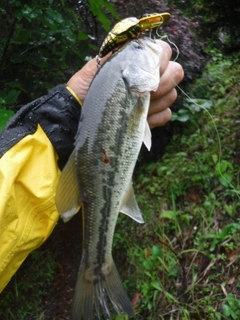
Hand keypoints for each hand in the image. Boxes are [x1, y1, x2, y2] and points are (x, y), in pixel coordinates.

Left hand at [67, 40, 183, 128]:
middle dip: (161, 83)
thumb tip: (133, 35)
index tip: (144, 72)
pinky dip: (154, 118)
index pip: (164, 51)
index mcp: (139, 62)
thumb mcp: (97, 67)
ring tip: (134, 106)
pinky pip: (166, 115)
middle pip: (176, 73)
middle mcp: (151, 78)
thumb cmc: (86, 89)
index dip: (160, 61)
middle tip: (141, 92)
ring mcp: (155, 99)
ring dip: (156, 102)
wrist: (79, 115)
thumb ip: (116, 52)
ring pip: (172, 95)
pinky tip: (140, 119)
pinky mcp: (154, 117)